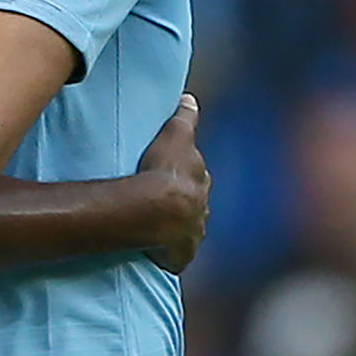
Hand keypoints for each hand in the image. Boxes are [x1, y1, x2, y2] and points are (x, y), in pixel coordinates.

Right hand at [139, 94, 211, 272]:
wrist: (156, 211)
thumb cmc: (165, 171)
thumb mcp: (175, 136)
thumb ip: (185, 118)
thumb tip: (190, 98)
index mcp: (200, 183)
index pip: (196, 178)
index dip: (186, 176)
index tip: (174, 175)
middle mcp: (201, 211)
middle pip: (194, 206)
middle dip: (185, 205)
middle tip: (163, 203)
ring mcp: (191, 236)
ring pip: (185, 232)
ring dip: (175, 231)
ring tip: (155, 229)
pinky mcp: (178, 257)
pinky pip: (172, 256)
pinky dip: (166, 254)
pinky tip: (154, 253)